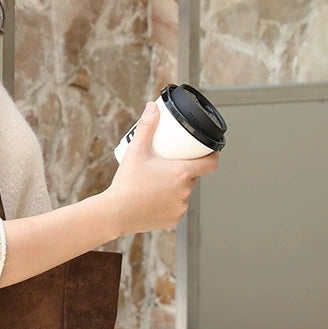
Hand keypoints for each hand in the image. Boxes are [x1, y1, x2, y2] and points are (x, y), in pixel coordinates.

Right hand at [106, 102, 219, 234]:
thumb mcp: (136, 152)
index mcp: (182, 173)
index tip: (209, 152)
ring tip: (159, 184)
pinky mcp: (172, 221)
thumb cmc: (126, 184)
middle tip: (168, 165)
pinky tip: (158, 202)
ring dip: (176, 189)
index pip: (211, 163)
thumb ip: (146, 127)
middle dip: (184, 171)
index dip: (213, 156)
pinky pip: (175, 209)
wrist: (114, 213)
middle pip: (192, 177)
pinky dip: (168, 205)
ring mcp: (180, 208)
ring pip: (183, 194)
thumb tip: (152, 107)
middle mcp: (185, 191)